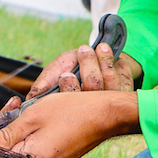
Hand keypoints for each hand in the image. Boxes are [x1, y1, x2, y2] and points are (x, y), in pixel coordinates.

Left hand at [0, 90, 138, 157]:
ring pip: (21, 148)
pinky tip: (32, 115)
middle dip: (0, 130)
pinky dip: (30, 132)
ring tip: (19, 105)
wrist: (106, 114)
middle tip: (9, 106)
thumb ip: (6, 134)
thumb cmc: (71, 111)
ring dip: (14, 129)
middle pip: (7, 153)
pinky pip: (35, 147)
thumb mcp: (33, 116)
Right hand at [22, 43, 139, 98]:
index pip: (73, 104)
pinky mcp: (125, 93)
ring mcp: (111, 103)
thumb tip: (32, 98)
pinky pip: (125, 79)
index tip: (66, 74)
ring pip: (111, 84)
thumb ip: (44, 83)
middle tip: (84, 50)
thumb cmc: (71, 66)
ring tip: (101, 47)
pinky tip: (113, 57)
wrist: (94, 57)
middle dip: (89, 67)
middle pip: (93, 89)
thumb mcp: (55, 70)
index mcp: (74, 109)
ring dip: (105, 62)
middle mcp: (94, 109)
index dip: (70, 89)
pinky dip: (119, 66)